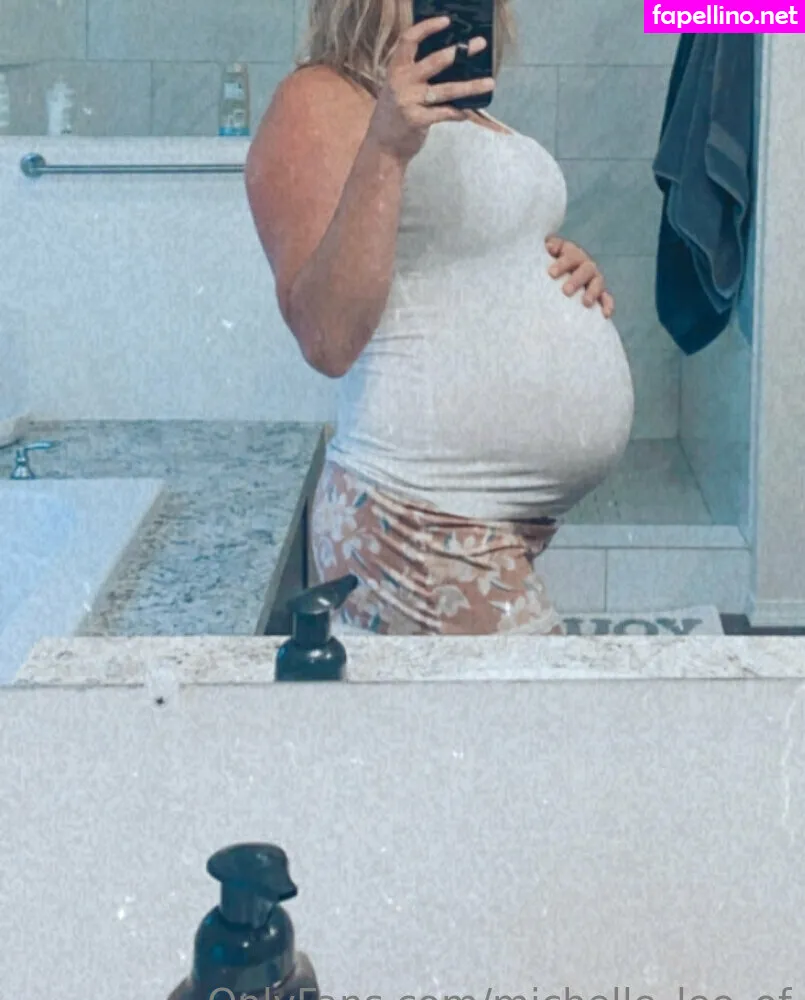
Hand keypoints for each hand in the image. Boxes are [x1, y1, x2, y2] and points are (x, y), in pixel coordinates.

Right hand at [366, 16, 494, 164]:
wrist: (383, 146)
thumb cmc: (395, 113)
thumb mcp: (398, 88)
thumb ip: (416, 74)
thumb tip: (452, 60)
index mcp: (396, 69)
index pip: (409, 40)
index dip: (427, 27)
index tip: (447, 21)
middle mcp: (402, 82)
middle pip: (435, 62)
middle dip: (460, 51)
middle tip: (480, 44)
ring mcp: (409, 101)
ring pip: (446, 90)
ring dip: (470, 86)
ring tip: (490, 82)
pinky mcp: (417, 120)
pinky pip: (445, 113)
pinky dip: (459, 112)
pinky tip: (469, 111)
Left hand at [545, 235, 614, 318]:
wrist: (557, 275)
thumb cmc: (549, 264)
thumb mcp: (547, 253)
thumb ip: (550, 247)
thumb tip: (549, 246)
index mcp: (573, 254)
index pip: (570, 256)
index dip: (562, 264)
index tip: (551, 274)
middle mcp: (586, 265)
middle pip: (585, 270)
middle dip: (576, 280)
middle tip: (566, 291)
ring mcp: (594, 279)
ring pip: (597, 283)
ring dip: (592, 292)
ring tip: (586, 303)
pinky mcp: (599, 293)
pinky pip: (606, 298)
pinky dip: (607, 305)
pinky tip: (605, 314)